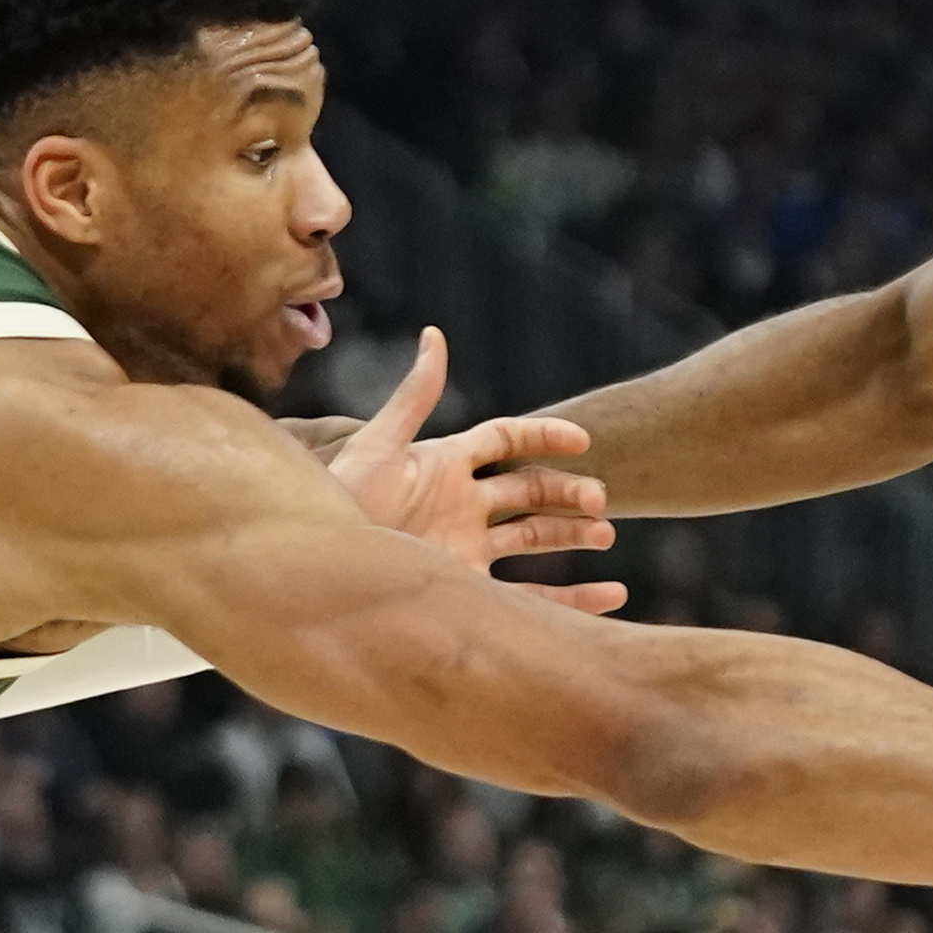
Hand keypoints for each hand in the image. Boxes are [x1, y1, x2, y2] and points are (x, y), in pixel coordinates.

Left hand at [318, 325, 625, 613]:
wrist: (321, 571)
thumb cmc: (341, 503)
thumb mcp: (378, 446)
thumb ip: (413, 395)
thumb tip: (434, 334)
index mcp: (443, 463)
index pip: (506, 439)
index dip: (543, 436)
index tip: (581, 440)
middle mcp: (461, 504)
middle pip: (530, 490)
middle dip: (566, 492)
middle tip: (597, 500)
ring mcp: (467, 548)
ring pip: (535, 538)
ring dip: (573, 534)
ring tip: (605, 534)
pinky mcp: (467, 591)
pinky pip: (530, 594)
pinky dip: (572, 597)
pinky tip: (611, 594)